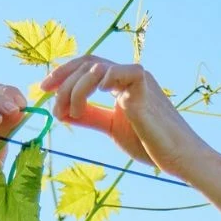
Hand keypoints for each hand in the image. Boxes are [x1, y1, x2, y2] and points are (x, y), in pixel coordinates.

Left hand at [40, 56, 213, 179]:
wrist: (177, 156)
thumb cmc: (149, 144)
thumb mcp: (111, 128)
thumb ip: (90, 116)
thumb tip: (63, 111)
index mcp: (121, 82)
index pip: (87, 67)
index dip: (63, 74)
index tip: (44, 89)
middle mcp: (127, 75)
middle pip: (87, 64)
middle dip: (62, 81)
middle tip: (50, 102)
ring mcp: (136, 78)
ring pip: (95, 68)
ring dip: (74, 89)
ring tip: (69, 113)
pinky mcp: (143, 85)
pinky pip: (117, 71)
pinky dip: (100, 80)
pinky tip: (91, 100)